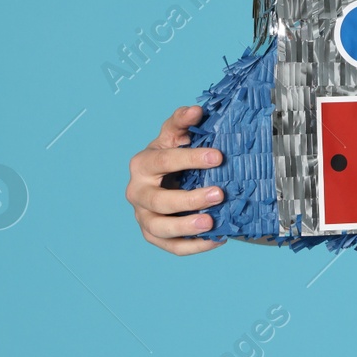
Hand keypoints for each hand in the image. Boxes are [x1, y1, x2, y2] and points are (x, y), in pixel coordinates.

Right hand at [125, 106, 226, 255]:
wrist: (163, 177)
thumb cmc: (171, 154)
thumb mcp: (175, 134)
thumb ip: (183, 120)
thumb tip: (196, 110)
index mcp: (142, 164)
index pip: (164, 162)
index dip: (190, 159)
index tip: (218, 156)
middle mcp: (137, 192)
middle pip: (159, 201)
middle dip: (190, 199)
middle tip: (219, 194)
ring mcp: (143, 216)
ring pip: (160, 228)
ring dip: (186, 227)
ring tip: (211, 223)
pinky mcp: (154, 235)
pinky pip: (172, 247)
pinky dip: (195, 246)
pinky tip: (218, 238)